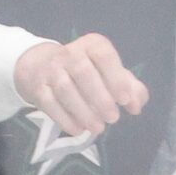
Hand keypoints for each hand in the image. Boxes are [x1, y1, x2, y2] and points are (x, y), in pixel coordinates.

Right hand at [13, 32, 148, 139]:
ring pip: (65, 89)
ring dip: (83, 111)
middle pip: (83, 73)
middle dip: (100, 98)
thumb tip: (137, 105)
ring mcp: (51, 70)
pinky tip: (78, 130)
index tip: (124, 99)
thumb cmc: (85, 71)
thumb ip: (129, 87)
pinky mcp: (38, 88)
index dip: (115, 77)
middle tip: (113, 118)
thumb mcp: (108, 72)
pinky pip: (50, 103)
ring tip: (97, 128)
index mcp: (92, 45)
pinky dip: (64, 118)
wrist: (41, 67)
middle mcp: (70, 53)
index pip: (104, 56)